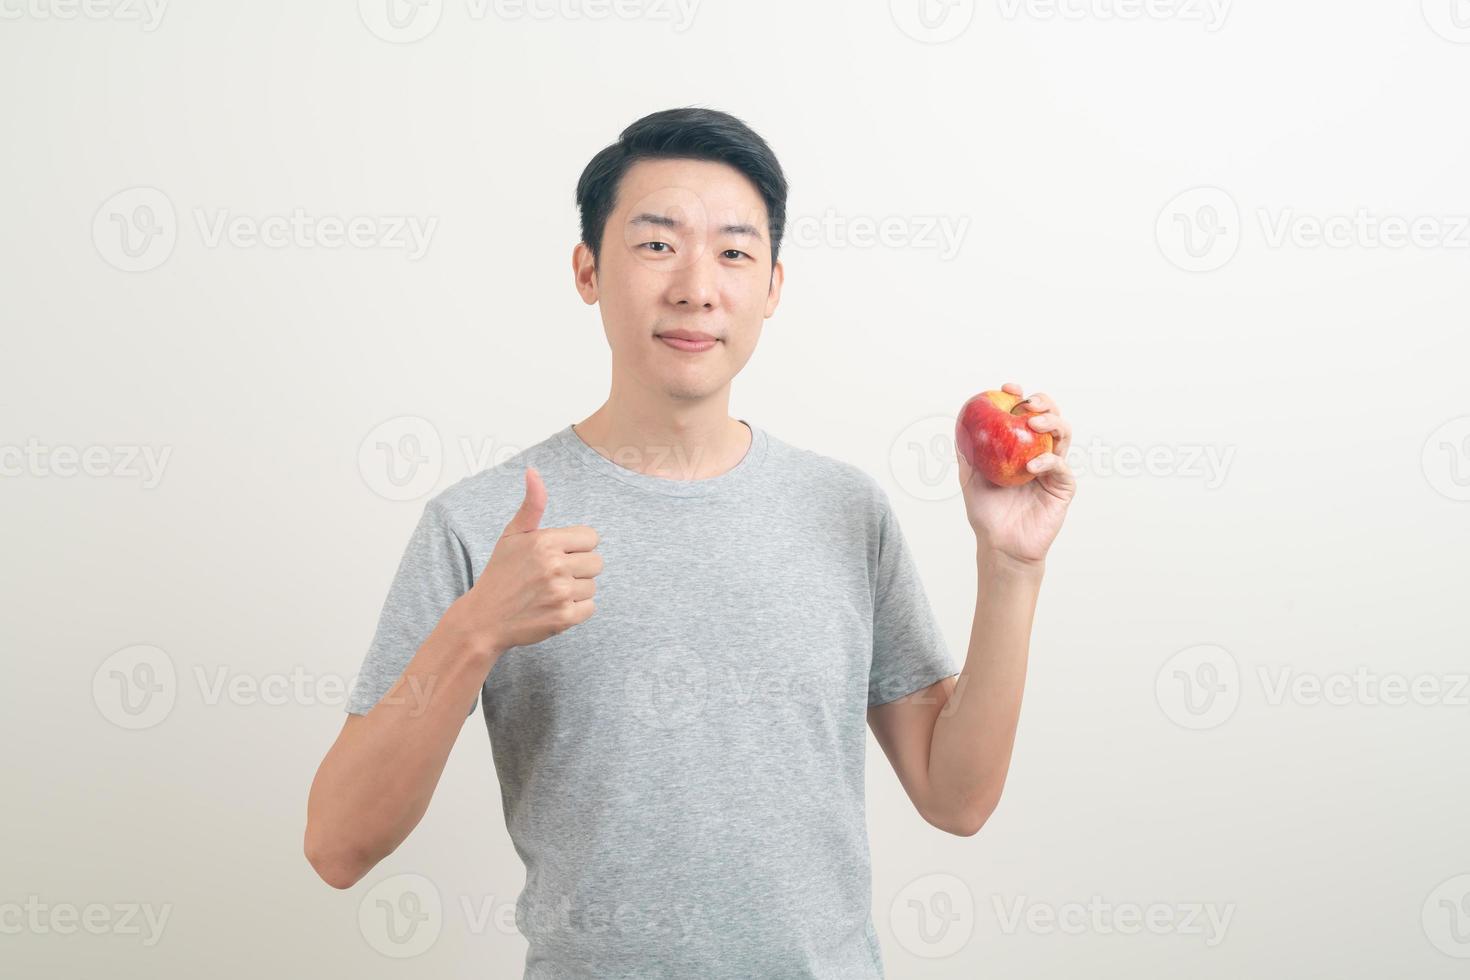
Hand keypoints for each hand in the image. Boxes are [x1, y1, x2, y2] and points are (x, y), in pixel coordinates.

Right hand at [447, 466, 601, 657]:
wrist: (484, 619)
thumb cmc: (501, 574)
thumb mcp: (512, 536)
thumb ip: (531, 505)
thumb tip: (533, 471)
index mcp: (546, 541)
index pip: (592, 538)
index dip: (577, 547)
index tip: (559, 555)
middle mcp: (555, 565)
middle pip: (597, 562)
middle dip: (579, 569)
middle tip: (553, 576)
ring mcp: (560, 593)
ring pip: (593, 586)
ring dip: (576, 591)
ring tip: (550, 592)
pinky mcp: (564, 618)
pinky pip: (590, 608)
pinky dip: (576, 610)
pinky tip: (553, 607)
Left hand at [956, 382, 1075, 565]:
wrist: (1000, 544)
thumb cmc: (986, 512)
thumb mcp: (969, 477)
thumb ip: (967, 452)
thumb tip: (958, 423)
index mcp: (1020, 446)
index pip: (1025, 413)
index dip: (1020, 395)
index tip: (1008, 388)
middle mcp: (1039, 452)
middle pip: (1050, 417)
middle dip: (1043, 402)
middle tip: (1028, 403)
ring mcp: (1053, 468)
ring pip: (1064, 435)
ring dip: (1052, 423)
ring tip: (1034, 423)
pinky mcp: (1063, 487)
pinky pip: (1061, 467)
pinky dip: (1048, 461)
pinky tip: (1032, 465)